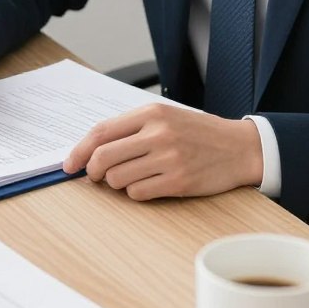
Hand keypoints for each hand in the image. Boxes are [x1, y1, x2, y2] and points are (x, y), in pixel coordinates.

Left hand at [62, 103, 262, 199]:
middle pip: (103, 158)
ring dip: (117, 183)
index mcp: (150, 114)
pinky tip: (150, 184)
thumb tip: (91, 150)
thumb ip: (131, 129)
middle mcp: (157, 134)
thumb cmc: (197, 133)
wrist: (240, 148)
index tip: (69, 165)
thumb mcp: (165, 118)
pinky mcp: (178, 182)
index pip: (101, 132)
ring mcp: (168, 158)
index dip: (79, 150)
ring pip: (117, 179)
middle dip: (93, 171)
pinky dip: (136, 192)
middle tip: (96, 176)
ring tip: (133, 176)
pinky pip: (138, 193)